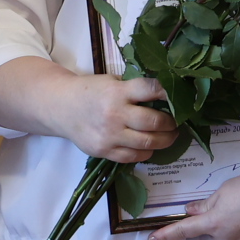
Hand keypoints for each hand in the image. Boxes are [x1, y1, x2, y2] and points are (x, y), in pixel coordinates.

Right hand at [0, 58, 177, 162]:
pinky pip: (134, 157)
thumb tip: (165, 92)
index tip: (179, 95)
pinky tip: (150, 146)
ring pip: (147, 142)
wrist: (60, 108)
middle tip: (176, 121)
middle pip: (154, 122)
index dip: (168, 92)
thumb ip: (133, 88)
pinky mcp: (105, 151)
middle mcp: (115, 114)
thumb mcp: (111, 82)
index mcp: (117, 92)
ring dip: (164, 140)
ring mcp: (110, 135)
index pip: (150, 89)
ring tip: (170, 135)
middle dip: (171, 123)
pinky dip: (146, 152)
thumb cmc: (90, 92)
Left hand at [145, 168, 239, 239]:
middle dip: (217, 217)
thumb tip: (190, 211)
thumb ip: (206, 204)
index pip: (184, 230)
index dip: (167, 234)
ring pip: (230, 232)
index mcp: (213, 223)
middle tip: (233, 198)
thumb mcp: (224, 191)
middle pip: (213, 229)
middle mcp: (225, 238)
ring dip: (234, 221)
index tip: (152, 239)